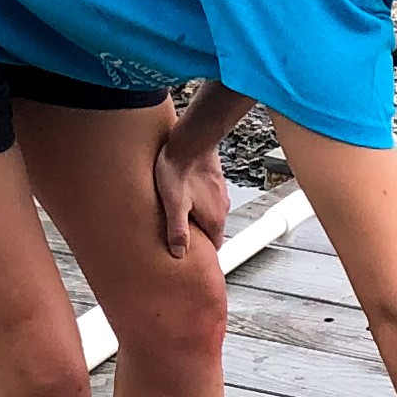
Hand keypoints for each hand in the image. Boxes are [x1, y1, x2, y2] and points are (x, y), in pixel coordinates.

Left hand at [154, 135, 229, 259]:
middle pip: (211, 231)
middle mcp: (221, 209)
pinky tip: (184, 196)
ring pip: (210, 214)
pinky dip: (198, 202)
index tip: (191, 257)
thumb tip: (179, 253)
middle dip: (198, 236)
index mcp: (214, 220)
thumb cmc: (180, 169)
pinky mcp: (215, 182)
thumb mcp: (174, 204)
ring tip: (179, 215)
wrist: (192, 139)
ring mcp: (220, 195)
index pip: (214, 248)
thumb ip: (178, 230)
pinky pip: (208, 199)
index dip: (202, 254)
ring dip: (197, 217)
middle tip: (180, 236)